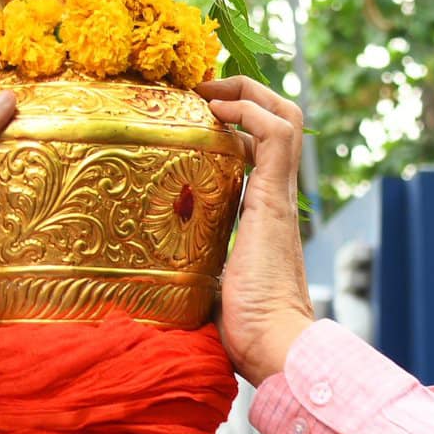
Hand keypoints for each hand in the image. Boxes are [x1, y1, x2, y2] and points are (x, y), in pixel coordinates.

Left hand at [202, 77, 313, 385]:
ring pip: (285, 116)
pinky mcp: (274, 200)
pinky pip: (275, 133)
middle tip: (204, 86)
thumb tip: (147, 279)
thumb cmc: (243, 332)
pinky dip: (249, 109)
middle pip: (282, 120)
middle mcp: (275, 197)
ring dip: (247, 90)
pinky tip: (216, 108)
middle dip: (246, 91)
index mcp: (262, 213)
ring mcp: (278, 196)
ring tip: (209, 87)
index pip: (262, 148)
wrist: (273, 347)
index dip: (237, 120)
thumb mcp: (206, 286)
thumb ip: (191, 268)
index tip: (199, 110)